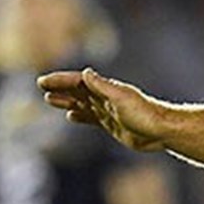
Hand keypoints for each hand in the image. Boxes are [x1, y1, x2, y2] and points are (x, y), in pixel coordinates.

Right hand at [38, 68, 165, 151]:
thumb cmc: (145, 113)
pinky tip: (71, 117)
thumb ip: (103, 86)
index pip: (79, 82)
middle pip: (78, 91)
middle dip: (60, 88)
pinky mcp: (113, 124)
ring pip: (82, 104)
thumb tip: (86, 72)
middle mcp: (106, 98)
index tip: (43, 81)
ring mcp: (109, 111)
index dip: (61, 81)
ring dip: (67, 101)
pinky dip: (80, 116)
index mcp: (107, 89)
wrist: (162, 130)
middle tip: (42, 86)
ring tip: (50, 99)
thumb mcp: (121, 98)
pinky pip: (91, 118)